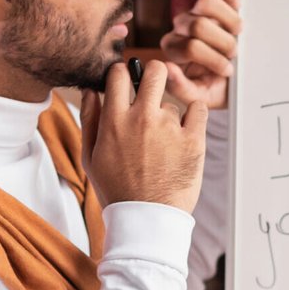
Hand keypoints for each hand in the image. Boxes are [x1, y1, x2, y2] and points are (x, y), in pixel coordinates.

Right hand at [80, 59, 207, 212]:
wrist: (146, 219)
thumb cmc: (117, 190)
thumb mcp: (91, 157)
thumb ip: (90, 119)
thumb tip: (91, 90)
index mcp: (115, 120)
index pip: (119, 74)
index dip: (123, 73)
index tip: (127, 81)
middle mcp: (142, 119)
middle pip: (155, 70)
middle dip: (154, 73)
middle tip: (154, 85)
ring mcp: (170, 128)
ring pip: (174, 102)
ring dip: (170, 115)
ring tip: (164, 144)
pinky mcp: (193, 140)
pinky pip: (199, 109)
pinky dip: (195, 115)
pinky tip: (186, 131)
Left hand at [160, 0, 240, 110]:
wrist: (233, 81)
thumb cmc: (214, 88)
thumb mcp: (198, 96)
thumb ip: (180, 88)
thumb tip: (167, 67)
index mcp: (174, 48)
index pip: (190, 46)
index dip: (212, 60)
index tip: (226, 71)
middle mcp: (183, 26)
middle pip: (199, 25)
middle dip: (223, 45)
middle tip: (233, 55)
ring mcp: (201, 11)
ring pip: (207, 3)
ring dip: (229, 23)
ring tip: (237, 36)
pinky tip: (236, 2)